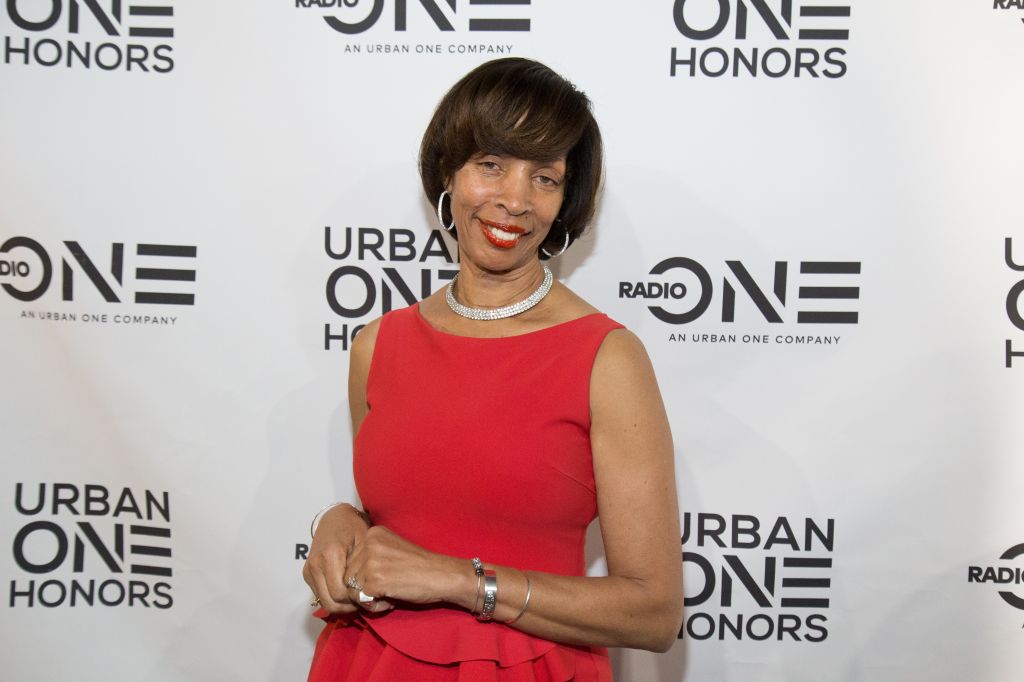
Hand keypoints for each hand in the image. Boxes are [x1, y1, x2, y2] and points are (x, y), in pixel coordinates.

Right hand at [302, 504, 373, 614]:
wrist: (335, 518)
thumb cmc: (354, 528)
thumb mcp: (364, 543)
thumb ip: (363, 568)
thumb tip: (367, 593)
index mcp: (330, 555)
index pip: (339, 593)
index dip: (354, 600)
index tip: (368, 597)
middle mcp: (315, 564)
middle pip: (330, 602)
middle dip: (348, 607)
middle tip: (363, 601)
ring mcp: (309, 570)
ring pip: (324, 602)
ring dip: (340, 604)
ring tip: (356, 597)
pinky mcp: (307, 574)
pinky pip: (320, 594)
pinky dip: (333, 598)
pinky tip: (346, 591)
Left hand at [343, 526, 471, 610]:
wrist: (441, 574)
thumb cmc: (420, 565)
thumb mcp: (391, 549)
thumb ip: (371, 555)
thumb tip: (348, 577)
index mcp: (372, 533)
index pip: (351, 560)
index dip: (366, 574)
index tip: (386, 575)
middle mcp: (369, 544)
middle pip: (349, 574)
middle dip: (365, 587)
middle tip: (388, 587)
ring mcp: (371, 562)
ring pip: (352, 589)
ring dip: (369, 596)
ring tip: (390, 592)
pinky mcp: (374, 580)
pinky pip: (363, 600)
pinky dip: (376, 605)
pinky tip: (392, 598)